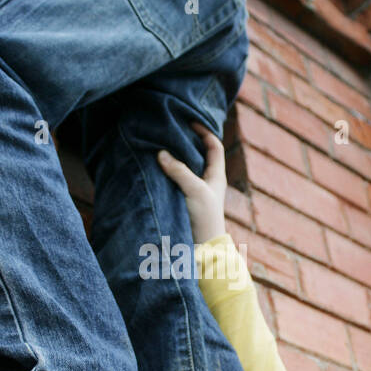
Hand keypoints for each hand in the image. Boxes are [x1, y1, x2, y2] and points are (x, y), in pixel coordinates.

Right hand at [157, 122, 226, 243]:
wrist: (202, 249)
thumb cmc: (204, 218)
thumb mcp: (194, 190)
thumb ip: (179, 171)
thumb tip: (161, 153)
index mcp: (216, 175)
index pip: (214, 146)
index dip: (204, 131)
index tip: (189, 121)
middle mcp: (207, 181)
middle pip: (198, 155)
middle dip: (186, 142)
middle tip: (170, 131)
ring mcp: (195, 192)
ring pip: (185, 168)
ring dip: (174, 158)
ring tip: (159, 145)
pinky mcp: (183, 201)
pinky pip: (175, 181)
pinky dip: (167, 173)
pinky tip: (154, 168)